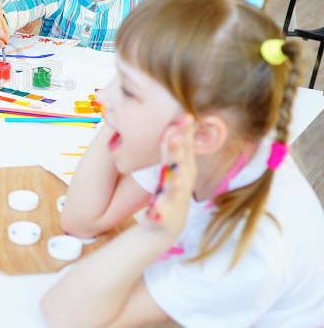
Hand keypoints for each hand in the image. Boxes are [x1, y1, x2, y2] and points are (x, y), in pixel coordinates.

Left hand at [144, 115, 196, 241]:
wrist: (162, 228)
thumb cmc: (167, 191)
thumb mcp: (170, 166)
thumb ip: (172, 145)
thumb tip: (172, 121)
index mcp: (182, 168)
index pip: (184, 147)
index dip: (185, 132)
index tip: (186, 113)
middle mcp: (183, 183)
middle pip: (181, 163)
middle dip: (179, 147)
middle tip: (177, 130)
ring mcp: (175, 201)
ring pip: (175, 188)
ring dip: (174, 177)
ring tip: (170, 168)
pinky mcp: (166, 218)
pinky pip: (163, 214)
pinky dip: (161, 211)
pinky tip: (156, 209)